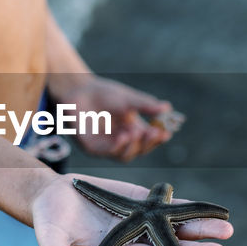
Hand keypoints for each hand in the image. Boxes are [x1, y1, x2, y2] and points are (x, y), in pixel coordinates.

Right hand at [29, 173, 231, 245]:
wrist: (54, 197)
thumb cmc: (50, 221)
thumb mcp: (51, 238)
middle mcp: (135, 238)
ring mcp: (142, 219)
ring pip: (176, 225)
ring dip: (200, 228)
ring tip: (227, 230)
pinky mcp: (143, 201)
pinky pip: (171, 204)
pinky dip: (191, 206)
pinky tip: (213, 209)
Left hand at [54, 75, 179, 161]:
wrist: (79, 89)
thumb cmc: (104, 94)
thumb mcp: (129, 99)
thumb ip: (145, 105)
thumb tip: (167, 108)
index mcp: (133, 130)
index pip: (149, 140)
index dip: (158, 138)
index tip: (166, 132)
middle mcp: (121, 140)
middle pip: (139, 150)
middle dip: (148, 143)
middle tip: (154, 133)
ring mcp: (106, 145)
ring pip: (124, 155)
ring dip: (133, 146)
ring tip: (136, 133)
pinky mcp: (92, 147)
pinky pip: (107, 152)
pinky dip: (117, 146)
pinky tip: (123, 136)